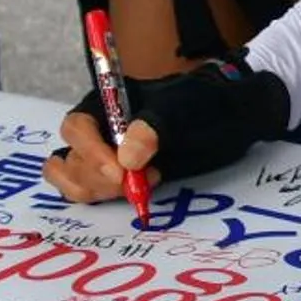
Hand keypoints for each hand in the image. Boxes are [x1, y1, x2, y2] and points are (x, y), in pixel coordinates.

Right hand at [41, 58, 291, 201]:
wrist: (229, 119)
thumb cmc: (204, 105)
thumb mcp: (184, 108)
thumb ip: (154, 127)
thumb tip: (127, 158)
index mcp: (106, 102)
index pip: (77, 128)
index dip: (91, 153)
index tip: (120, 173)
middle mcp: (97, 128)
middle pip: (71, 158)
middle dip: (97, 178)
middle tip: (135, 184)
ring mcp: (102, 153)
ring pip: (74, 179)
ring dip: (100, 191)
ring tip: (142, 185)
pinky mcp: (112, 176)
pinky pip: (88, 192)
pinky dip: (102, 198)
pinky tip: (138, 192)